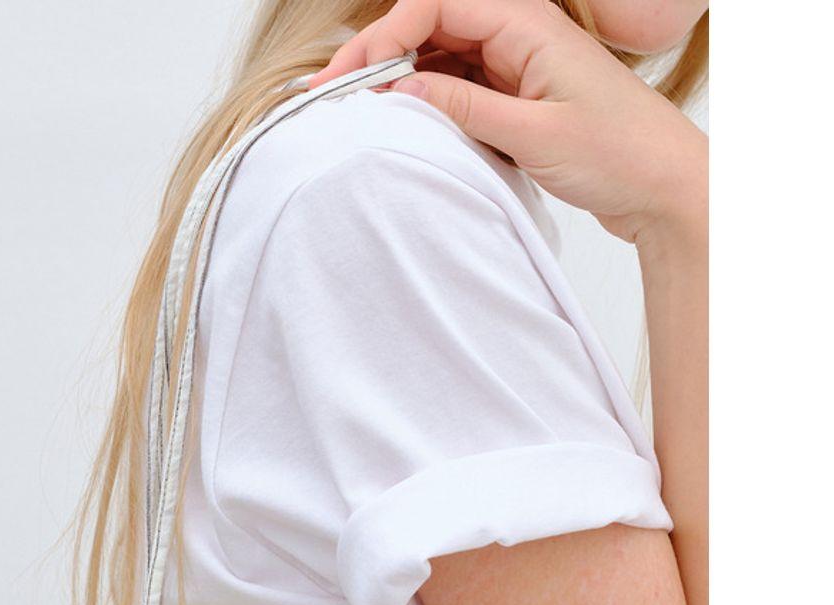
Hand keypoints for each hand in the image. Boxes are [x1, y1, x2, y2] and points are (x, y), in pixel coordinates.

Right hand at [311, 0, 705, 244]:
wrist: (666, 188)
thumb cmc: (621, 155)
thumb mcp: (534, 134)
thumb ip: (464, 106)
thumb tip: (401, 88)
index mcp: (528, 24)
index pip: (434, 6)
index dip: (382, 37)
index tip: (346, 76)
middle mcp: (520, 35)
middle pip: (431, 26)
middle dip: (380, 55)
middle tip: (337, 95)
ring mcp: (518, 66)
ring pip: (442, 57)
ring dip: (403, 80)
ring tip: (363, 113)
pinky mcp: (519, 97)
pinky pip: (462, 87)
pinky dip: (431, 102)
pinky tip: (409, 125)